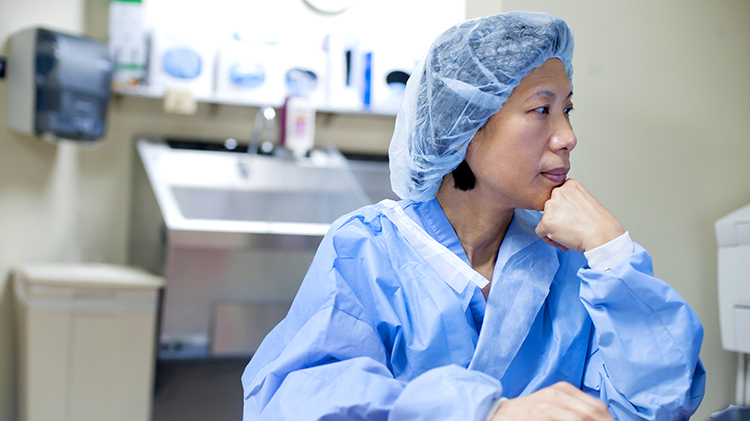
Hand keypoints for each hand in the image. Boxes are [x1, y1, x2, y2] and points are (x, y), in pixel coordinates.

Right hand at [491, 382, 613, 420]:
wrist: (500, 414)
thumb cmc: (529, 414)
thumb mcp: (553, 404)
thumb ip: (574, 408)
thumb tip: (602, 417)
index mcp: (563, 389)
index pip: (598, 407)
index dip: (609, 420)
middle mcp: (557, 394)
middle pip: (592, 413)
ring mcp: (547, 405)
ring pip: (582, 418)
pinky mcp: (538, 415)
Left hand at [535, 179, 624, 251]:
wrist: (603, 236)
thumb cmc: (600, 224)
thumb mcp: (586, 201)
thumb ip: (570, 202)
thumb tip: (560, 211)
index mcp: (570, 185)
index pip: (558, 198)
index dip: (564, 211)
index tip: (573, 217)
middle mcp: (558, 192)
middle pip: (550, 208)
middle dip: (559, 220)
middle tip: (572, 228)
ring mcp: (550, 206)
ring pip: (545, 220)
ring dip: (554, 230)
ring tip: (570, 235)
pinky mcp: (545, 221)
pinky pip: (540, 232)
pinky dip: (549, 239)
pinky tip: (564, 240)